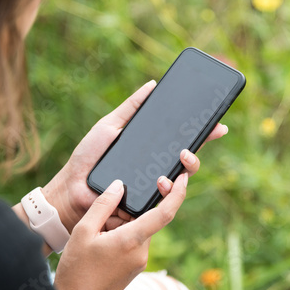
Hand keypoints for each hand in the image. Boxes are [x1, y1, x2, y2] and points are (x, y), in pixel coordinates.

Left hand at [43, 80, 227, 232]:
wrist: (71, 187)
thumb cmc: (88, 156)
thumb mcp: (110, 125)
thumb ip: (131, 107)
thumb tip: (153, 85)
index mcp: (151, 149)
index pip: (181, 140)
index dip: (201, 133)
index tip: (218, 124)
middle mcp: (156, 168)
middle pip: (187, 161)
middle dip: (198, 152)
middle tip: (191, 145)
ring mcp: (152, 187)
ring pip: (182, 181)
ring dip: (189, 168)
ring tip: (182, 158)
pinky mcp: (145, 204)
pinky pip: (166, 200)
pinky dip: (170, 189)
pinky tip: (165, 180)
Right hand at [55, 175, 187, 289]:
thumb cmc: (76, 272)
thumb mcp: (83, 231)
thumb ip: (103, 205)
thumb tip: (120, 185)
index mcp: (132, 240)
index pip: (165, 213)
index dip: (177, 193)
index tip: (183, 178)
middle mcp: (142, 252)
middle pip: (145, 218)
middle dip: (127, 210)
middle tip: (103, 216)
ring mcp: (139, 261)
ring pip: (138, 229)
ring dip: (121, 223)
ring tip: (96, 233)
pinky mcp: (134, 266)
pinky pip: (134, 241)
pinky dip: (121, 234)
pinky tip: (100, 241)